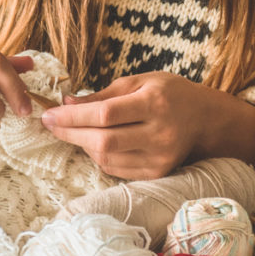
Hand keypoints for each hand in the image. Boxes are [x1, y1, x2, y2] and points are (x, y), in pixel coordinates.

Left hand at [39, 72, 254, 179]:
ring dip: (82, 144)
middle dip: (70, 133)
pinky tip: (94, 142)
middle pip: (103, 141)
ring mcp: (159, 158)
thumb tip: (66, 103)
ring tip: (74, 130)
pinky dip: (98, 156)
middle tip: (50, 124)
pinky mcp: (157, 173)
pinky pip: (115, 169)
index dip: (72, 117)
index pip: (105, 114)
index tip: (49, 114)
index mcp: (155, 104)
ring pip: (106, 158)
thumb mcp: (139, 81)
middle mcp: (159, 134)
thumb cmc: (169, 94)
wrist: (205, 120)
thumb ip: (103, 94)